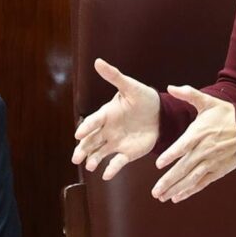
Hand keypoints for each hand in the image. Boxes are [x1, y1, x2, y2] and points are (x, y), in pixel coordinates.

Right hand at [72, 59, 159, 179]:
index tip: (78, 134)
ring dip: (94, 159)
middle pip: (91, 140)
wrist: (159, 113)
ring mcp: (115, 142)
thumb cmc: (142, 97)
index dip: (86, 127)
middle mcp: (107, 130)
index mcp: (106, 113)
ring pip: (100, 153)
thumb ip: (114, 76)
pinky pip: (117, 162)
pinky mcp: (126, 153)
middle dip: (82, 149)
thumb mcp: (130, 86)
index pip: (94, 121)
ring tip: (90, 166)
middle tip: (75, 158)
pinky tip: (106, 174)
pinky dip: (111, 169)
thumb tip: (98, 61)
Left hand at [152, 85, 235, 202]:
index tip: (159, 165)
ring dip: (176, 189)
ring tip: (162, 197)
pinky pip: (202, 183)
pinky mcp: (218, 170)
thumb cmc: (226, 114)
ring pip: (192, 179)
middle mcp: (205, 150)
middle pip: (184, 168)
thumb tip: (170, 87)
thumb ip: (188, 94)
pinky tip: (178, 197)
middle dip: (168, 181)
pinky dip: (190, 191)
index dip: (171, 155)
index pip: (183, 146)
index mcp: (200, 133)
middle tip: (155, 191)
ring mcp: (212, 162)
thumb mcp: (208, 101)